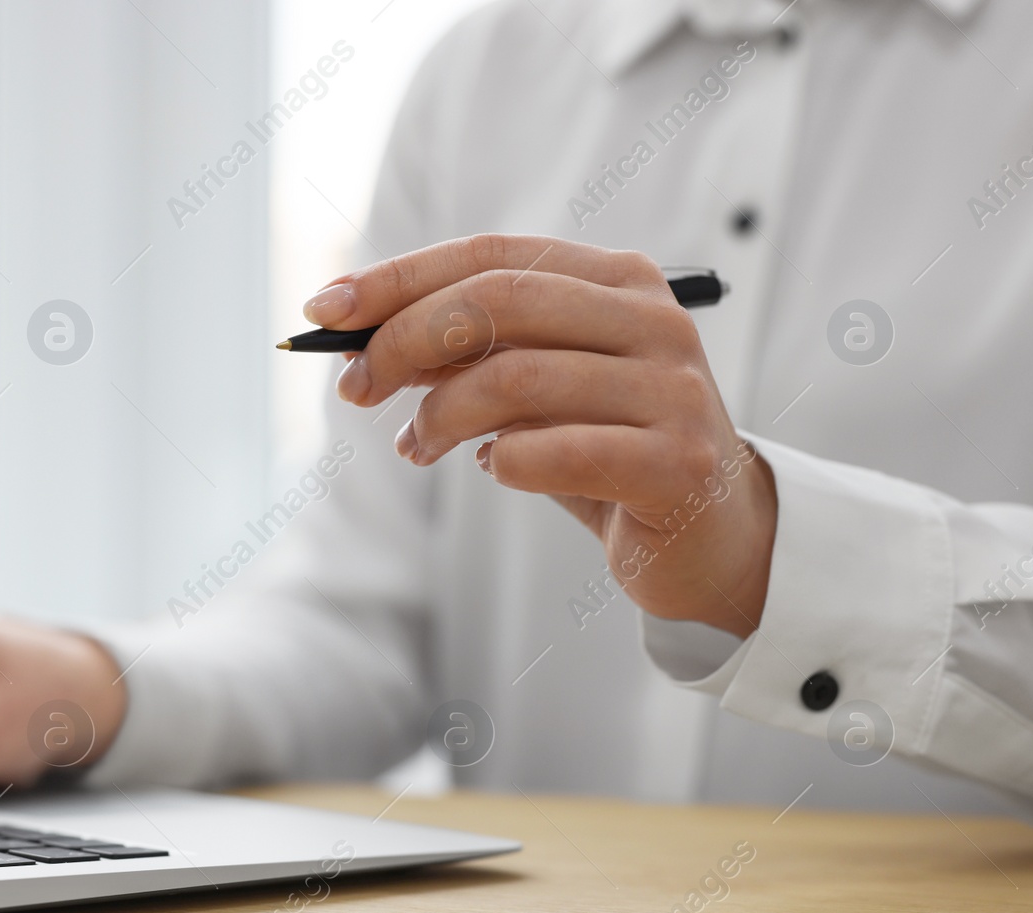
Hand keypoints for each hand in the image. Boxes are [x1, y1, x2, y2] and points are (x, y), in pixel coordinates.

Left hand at [304, 234, 776, 636]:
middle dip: (403, 341)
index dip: (398, 277)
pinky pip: (554, 452)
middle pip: (498, 303)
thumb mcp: (534, 388)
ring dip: (438, 416)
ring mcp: (671, 390)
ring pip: (515, 377)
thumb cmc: (607, 450)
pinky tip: (491, 469)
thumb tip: (362, 334)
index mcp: (618, 281)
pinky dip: (500, 461)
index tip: (324, 310)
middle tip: (355, 388)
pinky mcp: (675, 464)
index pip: (491, 255)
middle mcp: (653, 320)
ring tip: (415, 446)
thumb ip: (468, 353)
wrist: (708, 537)